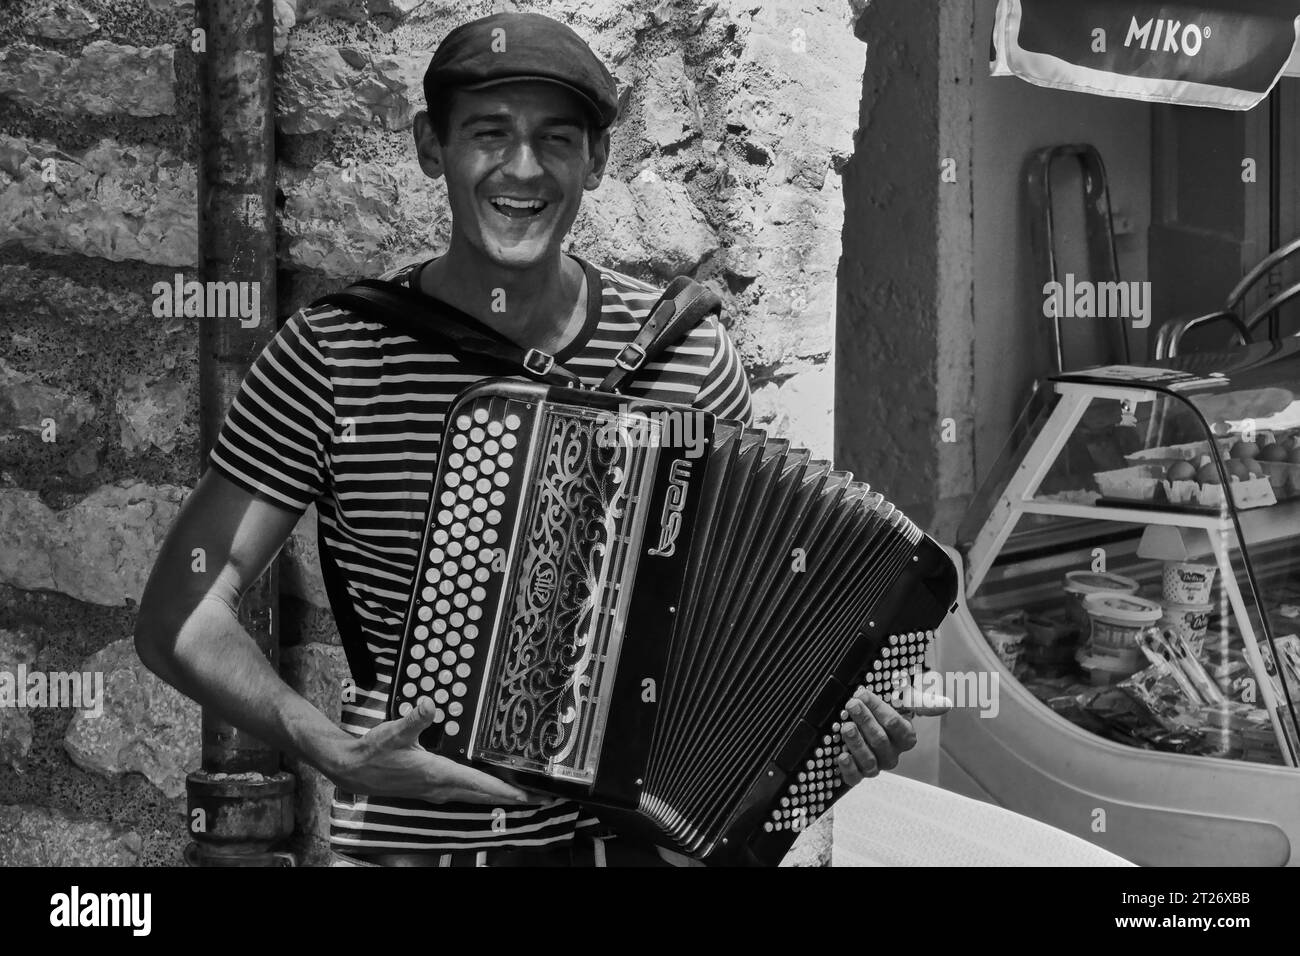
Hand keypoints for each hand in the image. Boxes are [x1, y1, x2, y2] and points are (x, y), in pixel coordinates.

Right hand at [327, 697, 536, 804]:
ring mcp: (434, 791)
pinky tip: (484, 787)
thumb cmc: (374, 752)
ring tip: (519, 794)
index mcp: (438, 774)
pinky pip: (462, 793)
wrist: (352, 769)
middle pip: (483, 795)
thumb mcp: (395, 731)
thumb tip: (429, 705)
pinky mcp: (428, 789)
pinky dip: (479, 792)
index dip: (506, 790)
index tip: (528, 795)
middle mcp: (440, 787)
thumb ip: (415, 719)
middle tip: (537, 797)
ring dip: (496, 796)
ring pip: (473, 796)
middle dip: (511, 797)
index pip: (480, 785)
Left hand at [835, 677, 951, 786]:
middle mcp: (891, 754)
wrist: (859, 720)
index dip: (882, 712)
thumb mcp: (901, 701)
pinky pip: (855, 778)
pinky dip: (848, 768)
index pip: (898, 727)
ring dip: (857, 743)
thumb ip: (921, 702)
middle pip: (881, 742)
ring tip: (846, 726)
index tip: (864, 694)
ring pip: (870, 761)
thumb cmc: (883, 711)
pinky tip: (842, 755)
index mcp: (905, 738)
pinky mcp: (856, 774)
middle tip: (852, 704)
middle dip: (866, 721)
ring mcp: (875, 765)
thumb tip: (946, 705)